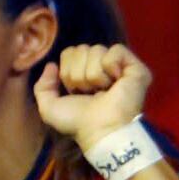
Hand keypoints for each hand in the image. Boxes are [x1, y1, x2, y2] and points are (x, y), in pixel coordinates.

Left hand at [33, 42, 155, 145]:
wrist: (100, 131)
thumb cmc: (78, 123)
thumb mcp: (50, 109)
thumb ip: (42, 87)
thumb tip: (52, 65)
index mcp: (85, 73)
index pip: (70, 52)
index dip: (68, 72)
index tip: (77, 92)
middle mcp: (103, 68)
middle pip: (81, 49)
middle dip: (79, 74)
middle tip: (90, 93)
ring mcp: (121, 67)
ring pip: (96, 50)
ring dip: (94, 75)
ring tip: (103, 91)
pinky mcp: (135, 67)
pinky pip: (115, 51)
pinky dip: (110, 67)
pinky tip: (115, 83)